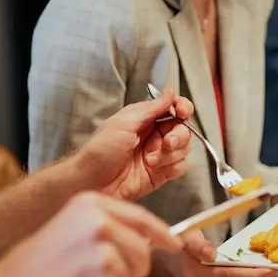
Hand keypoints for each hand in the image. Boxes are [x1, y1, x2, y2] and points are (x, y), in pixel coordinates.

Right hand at [0, 192, 182, 276]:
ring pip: (134, 273)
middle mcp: (102, 224)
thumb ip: (108, 224)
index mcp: (92, 204)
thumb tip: (145, 237)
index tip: (174, 244)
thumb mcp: (71, 224)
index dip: (162, 233)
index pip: (141, 218)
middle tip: (97, 272)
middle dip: (132, 265)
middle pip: (143, 250)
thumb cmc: (41, 262)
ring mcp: (106, 254)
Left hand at [75, 88, 193, 201]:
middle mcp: (153, 135)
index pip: (172, 107)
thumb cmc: (100, 152)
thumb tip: (169, 93)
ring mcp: (159, 154)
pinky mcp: (162, 172)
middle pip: (183, 128)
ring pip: (184, 148)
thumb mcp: (123, 123)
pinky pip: (181, 167)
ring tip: (150, 161)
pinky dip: (171, 168)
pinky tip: (155, 170)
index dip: (182, 107)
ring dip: (170, 155)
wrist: (93, 183)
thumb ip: (150, 108)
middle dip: (178, 135)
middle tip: (166, 142)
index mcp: (144, 118)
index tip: (182, 112)